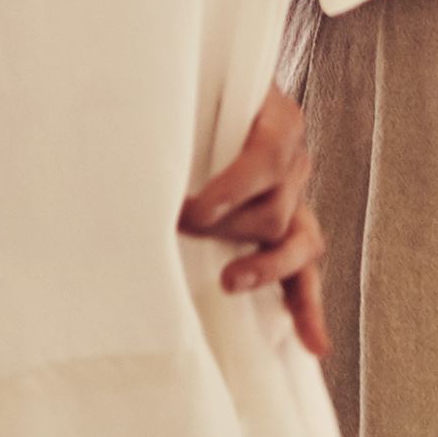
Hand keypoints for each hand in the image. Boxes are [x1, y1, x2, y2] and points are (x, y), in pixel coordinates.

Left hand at [179, 84, 328, 357]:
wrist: (210, 93)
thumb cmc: (194, 96)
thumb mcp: (186, 93)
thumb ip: (168, 108)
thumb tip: (125, 141)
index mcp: (276, 119)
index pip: (268, 156)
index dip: (233, 187)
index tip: (191, 209)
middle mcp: (294, 161)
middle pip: (275, 208)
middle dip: (226, 228)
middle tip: (181, 231)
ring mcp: (296, 198)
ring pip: (300, 242)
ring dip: (264, 267)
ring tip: (230, 282)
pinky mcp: (290, 231)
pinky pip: (308, 272)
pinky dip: (309, 309)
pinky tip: (312, 343)